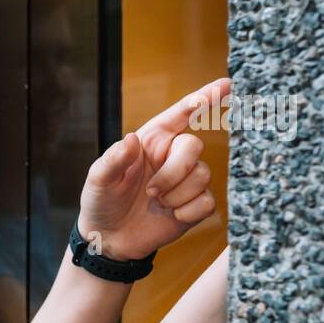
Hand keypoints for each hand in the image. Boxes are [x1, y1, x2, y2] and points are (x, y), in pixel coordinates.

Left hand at [77, 78, 228, 260]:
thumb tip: (131, 140)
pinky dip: (187, 212)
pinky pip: (208, 202)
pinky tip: (171, 216)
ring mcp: (186, 181)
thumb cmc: (102, 201)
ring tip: (157, 203)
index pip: (181, 113)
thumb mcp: (98, 179)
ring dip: (176, 195)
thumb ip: (113, 159)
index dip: (204, 98)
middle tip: (151, 191)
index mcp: (151, 141)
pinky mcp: (195, 205)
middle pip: (194, 147)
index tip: (225, 84)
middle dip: (174, 171)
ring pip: (203, 175)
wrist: (109, 238)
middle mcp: (172, 156)